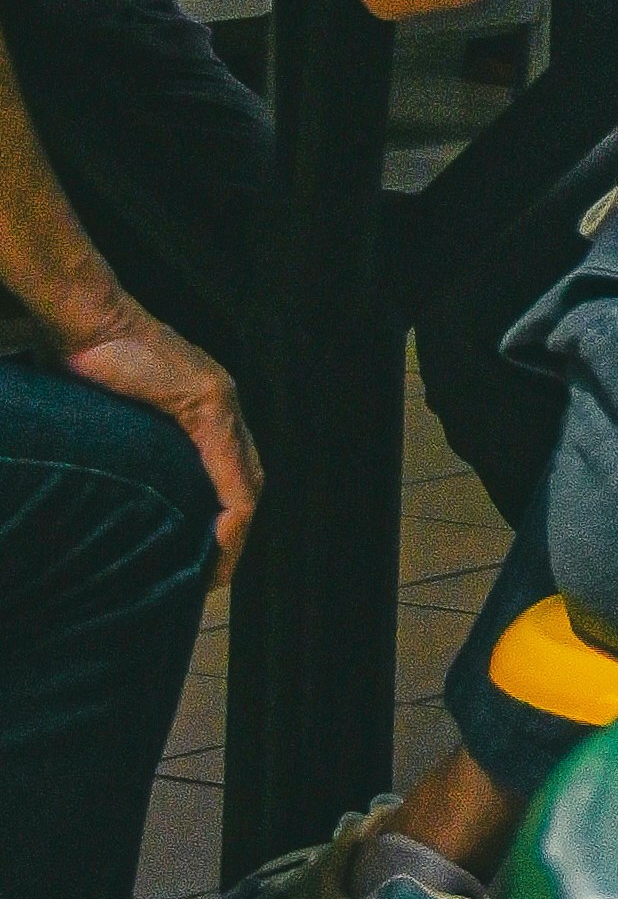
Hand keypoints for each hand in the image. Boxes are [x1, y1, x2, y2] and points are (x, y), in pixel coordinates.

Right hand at [59, 301, 259, 578]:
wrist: (88, 322)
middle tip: (214, 577)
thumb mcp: (123, 419)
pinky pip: (230, 465)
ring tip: (218, 571)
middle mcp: (223, 402)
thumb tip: (122, 490)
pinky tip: (224, 536)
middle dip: (236, 532)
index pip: (234, 473)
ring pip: (247, 479)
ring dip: (238, 530)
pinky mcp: (207, 399)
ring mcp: (220, 399)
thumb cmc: (92, 365)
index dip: (227, 521)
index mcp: (205, 407)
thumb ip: (138, 446)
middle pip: (249, 479)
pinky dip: (232, 507)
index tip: (208, 564)